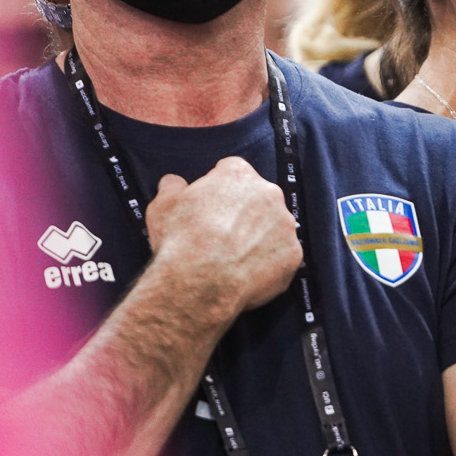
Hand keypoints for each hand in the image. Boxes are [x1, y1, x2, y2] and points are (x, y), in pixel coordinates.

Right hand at [146, 157, 301, 320]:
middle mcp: (268, 193)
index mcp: (237, 174)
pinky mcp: (293, 254)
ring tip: (235, 257)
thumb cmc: (180, 242)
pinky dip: (269, 264)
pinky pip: (282, 256)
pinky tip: (248, 273)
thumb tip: (174, 183)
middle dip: (244, 213)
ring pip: (274, 227)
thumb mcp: (162, 207)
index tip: (212, 207)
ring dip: (259, 237)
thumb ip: (172, 188)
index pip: (232, 172)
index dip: (220, 191)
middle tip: (223, 234)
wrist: (199, 283)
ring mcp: (284, 224)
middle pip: (258, 198)